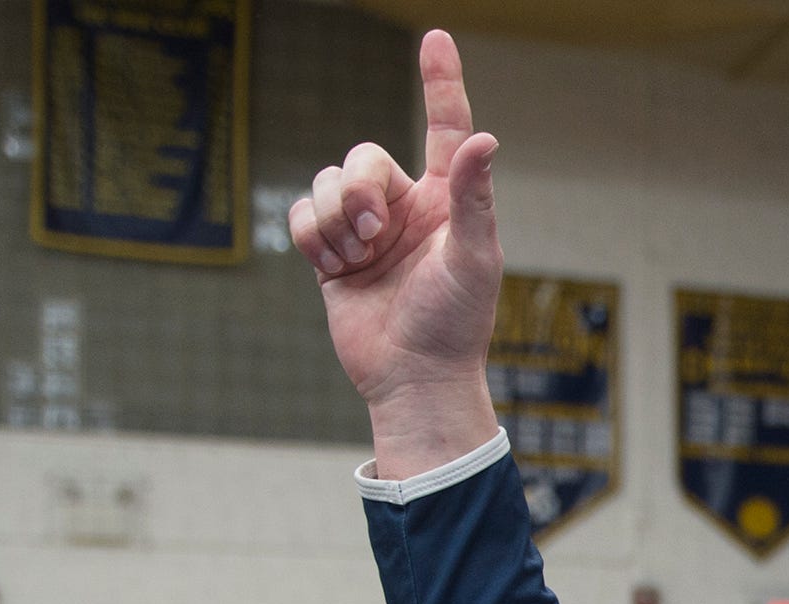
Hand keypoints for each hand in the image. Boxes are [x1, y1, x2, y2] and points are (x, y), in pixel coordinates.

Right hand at [289, 30, 503, 474]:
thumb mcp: (474, 258)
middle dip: (359, 190)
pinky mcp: (333, 255)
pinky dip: (314, 238)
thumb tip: (484, 138)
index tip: (436, 38)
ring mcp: (367, 230)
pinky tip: (336, 270)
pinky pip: (304, 214)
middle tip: (375, 236)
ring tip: (359, 262)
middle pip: (363, 156)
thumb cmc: (455, 324)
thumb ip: (475, 197)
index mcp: (447, 200)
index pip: (443, 126)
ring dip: (336, 221)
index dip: (440, 82)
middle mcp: (406, 207)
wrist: (412, 379)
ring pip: (327, 183)